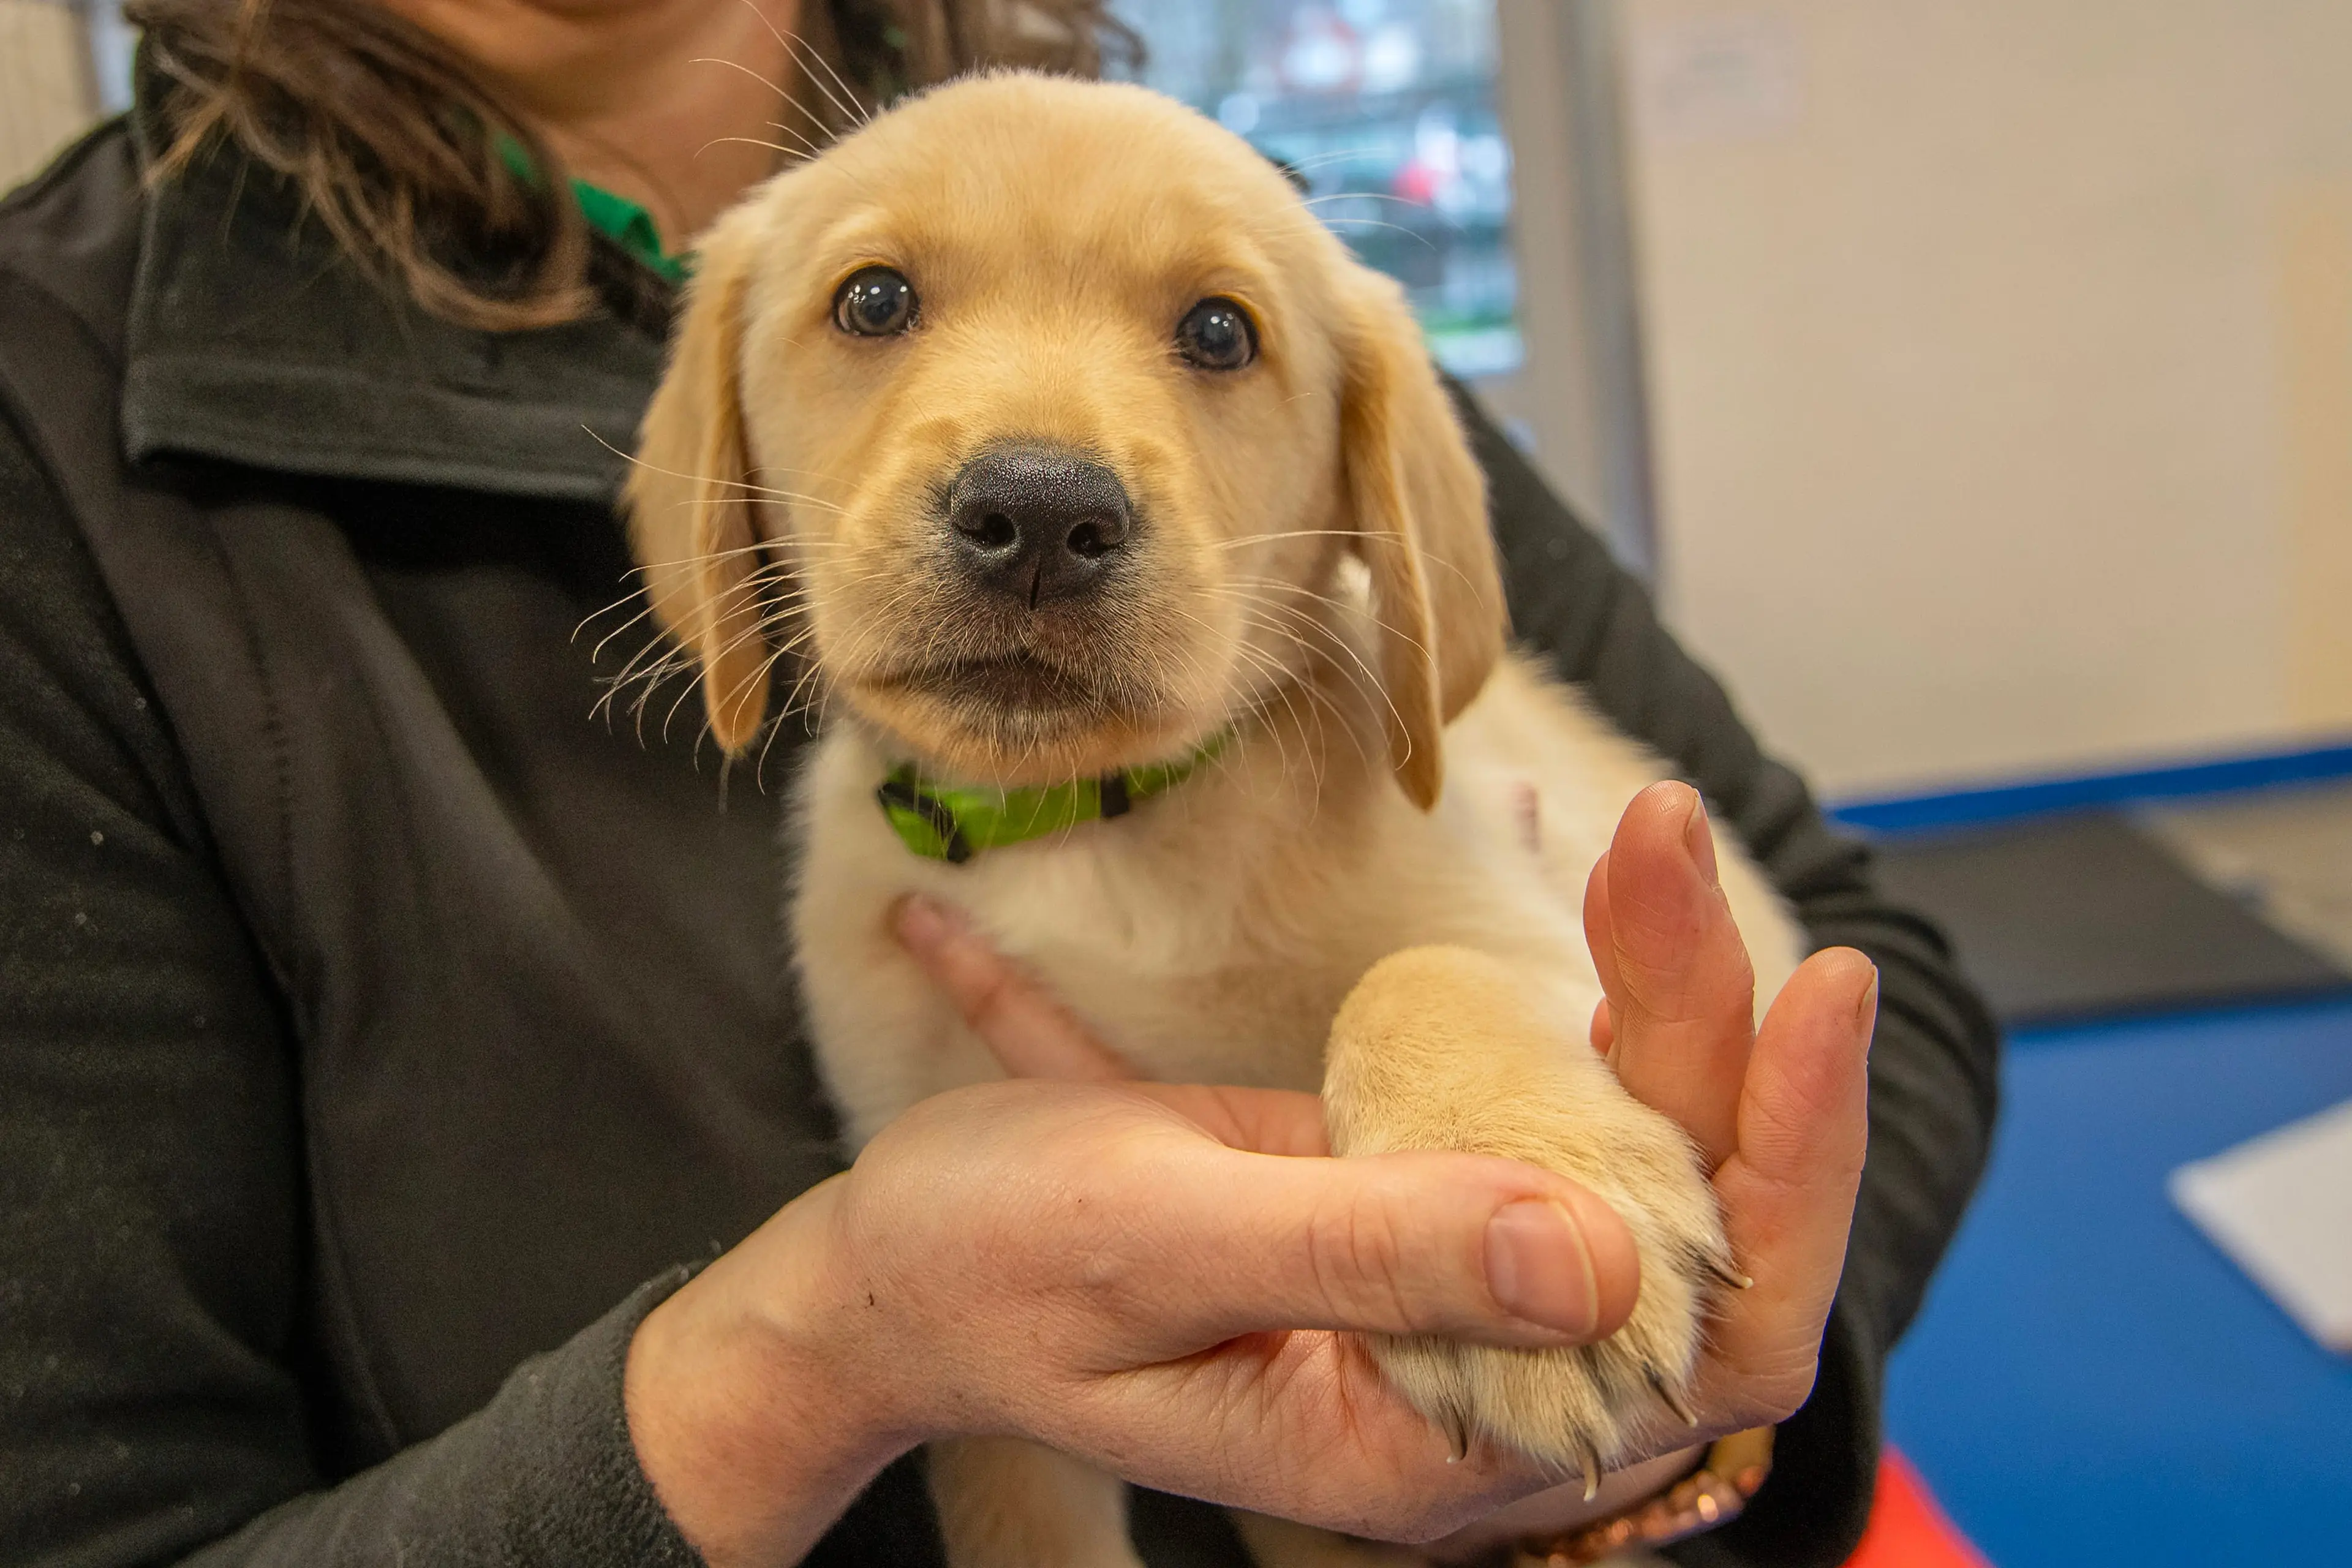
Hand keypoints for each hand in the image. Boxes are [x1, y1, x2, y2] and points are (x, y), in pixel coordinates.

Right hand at [889, 779, 1875, 1554]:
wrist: (893, 1268)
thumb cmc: (997, 1269)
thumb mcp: (1161, 1243)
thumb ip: (1368, 1258)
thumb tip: (1603, 1257)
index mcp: (1424, 1436)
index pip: (1700, 1333)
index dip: (1782, 1164)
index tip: (1809, 982)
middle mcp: (1466, 1376)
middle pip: (1676, 1217)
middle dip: (1703, 1026)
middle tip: (1660, 843)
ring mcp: (1441, 1285)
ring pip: (1619, 1149)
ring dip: (1647, 991)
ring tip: (1640, 844)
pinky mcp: (1404, 1200)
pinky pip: (1530, 1099)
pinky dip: (1562, 991)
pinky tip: (1572, 873)